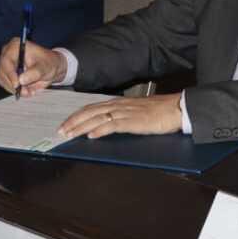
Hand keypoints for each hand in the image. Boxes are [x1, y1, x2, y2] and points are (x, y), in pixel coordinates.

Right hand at [0, 38, 68, 95]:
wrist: (51, 68)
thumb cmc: (48, 63)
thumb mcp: (44, 67)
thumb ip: (34, 73)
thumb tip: (21, 80)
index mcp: (15, 46)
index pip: (6, 60)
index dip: (10, 73)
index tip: (17, 84)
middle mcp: (7, 54)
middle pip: (2, 71)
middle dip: (13, 84)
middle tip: (25, 92)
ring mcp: (6, 64)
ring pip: (3, 80)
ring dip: (15, 89)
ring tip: (29, 91)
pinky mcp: (6, 74)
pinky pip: (6, 85)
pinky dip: (15, 90)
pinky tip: (27, 90)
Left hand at [58, 94, 181, 138]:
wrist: (177, 108)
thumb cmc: (160, 111)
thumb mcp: (137, 111)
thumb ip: (122, 115)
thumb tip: (108, 123)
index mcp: (119, 103)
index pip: (92, 107)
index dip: (77, 115)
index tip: (65, 124)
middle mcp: (119, 106)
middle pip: (90, 111)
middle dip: (73, 121)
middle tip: (60, 131)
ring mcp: (125, 113)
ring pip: (97, 118)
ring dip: (81, 127)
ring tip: (69, 134)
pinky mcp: (132, 122)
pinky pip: (112, 125)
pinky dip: (99, 130)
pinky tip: (91, 135)